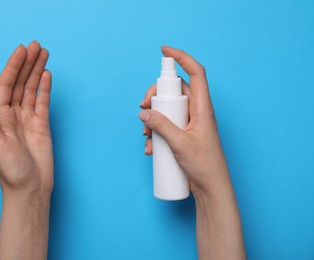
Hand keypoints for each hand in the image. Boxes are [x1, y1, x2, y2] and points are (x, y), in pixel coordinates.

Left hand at [0, 41, 52, 199]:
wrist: (31, 188)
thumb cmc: (10, 170)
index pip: (6, 85)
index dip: (13, 66)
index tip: (22, 50)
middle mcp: (13, 114)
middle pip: (20, 83)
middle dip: (27, 63)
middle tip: (36, 45)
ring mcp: (28, 118)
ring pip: (32, 89)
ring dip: (37, 71)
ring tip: (44, 53)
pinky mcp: (42, 125)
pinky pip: (43, 102)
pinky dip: (45, 88)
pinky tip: (47, 75)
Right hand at [139, 45, 230, 198]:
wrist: (210, 188)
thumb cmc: (204, 166)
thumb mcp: (179, 144)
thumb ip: (161, 126)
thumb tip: (144, 112)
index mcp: (203, 108)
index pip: (195, 73)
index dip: (182, 57)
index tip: (164, 50)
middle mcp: (197, 112)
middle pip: (175, 90)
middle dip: (155, 96)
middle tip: (142, 108)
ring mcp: (190, 123)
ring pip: (168, 108)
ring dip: (153, 118)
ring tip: (146, 135)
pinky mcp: (183, 134)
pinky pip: (167, 124)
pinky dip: (155, 131)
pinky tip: (150, 147)